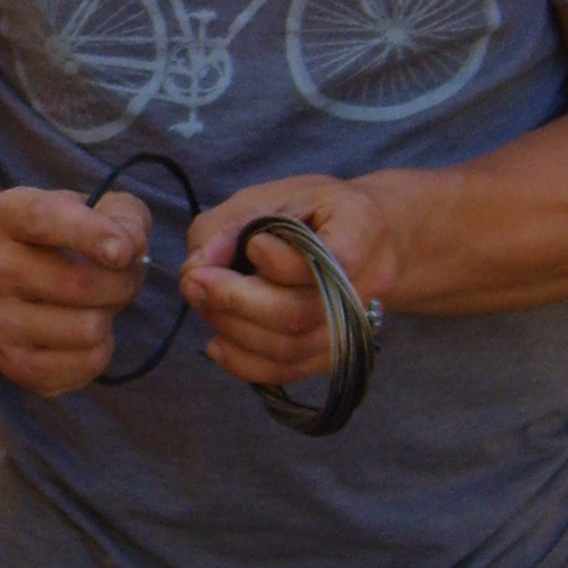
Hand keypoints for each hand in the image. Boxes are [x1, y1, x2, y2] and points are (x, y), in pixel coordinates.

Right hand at [0, 184, 148, 395]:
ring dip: (110, 316)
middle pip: (76, 283)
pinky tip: (84, 333)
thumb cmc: (74, 241)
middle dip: (122, 281)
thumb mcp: (105, 210)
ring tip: (99, 303)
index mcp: (6, 215)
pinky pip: (87, 365)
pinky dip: (102, 349)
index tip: (125, 251)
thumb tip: (130, 251)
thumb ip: (127, 218)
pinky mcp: (14, 364)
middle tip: (124, 276)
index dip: (89, 233)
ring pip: (88, 329)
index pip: (41, 218)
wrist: (27, 285)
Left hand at [182, 174, 403, 390]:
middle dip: (234, 300)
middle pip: (296, 312)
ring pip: (287, 347)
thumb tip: (195, 269)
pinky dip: (243, 362)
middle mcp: (365, 288)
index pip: (323, 261)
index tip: (252, 243)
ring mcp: (352, 329)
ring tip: (203, 303)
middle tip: (195, 282)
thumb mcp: (273, 196)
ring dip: (231, 329)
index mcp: (360, 232)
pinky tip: (217, 344)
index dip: (278, 260)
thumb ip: (229, 225)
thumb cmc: (315, 213)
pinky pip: (287, 370)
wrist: (372, 243)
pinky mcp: (333, 355)